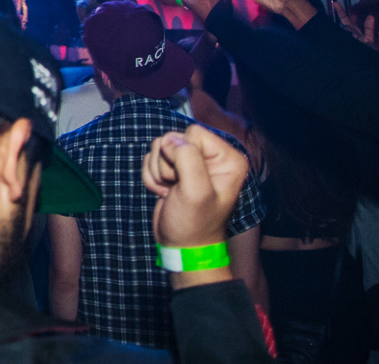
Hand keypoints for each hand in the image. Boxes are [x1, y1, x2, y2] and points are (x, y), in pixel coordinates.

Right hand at [143, 125, 247, 249]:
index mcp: (227, 159)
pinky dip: (152, 177)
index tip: (184, 178)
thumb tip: (169, 141)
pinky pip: (152, 159)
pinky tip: (164, 193)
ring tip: (170, 191)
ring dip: (158, 171)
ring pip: (160, 147)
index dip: (182, 152)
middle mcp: (211, 158)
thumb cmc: (194, 223)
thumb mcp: (195, 191)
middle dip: (167, 163)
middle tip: (176, 186)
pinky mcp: (174, 171)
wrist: (181, 246)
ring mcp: (191, 164)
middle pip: (174, 138)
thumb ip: (186, 157)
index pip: (194, 133)